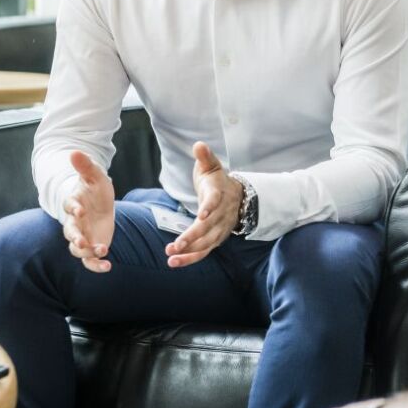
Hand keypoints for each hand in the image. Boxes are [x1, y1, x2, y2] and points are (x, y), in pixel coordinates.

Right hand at [62, 150, 115, 272]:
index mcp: (74, 203)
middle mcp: (75, 222)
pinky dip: (97, 265)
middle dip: (75, 237)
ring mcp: (82, 236)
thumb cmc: (96, 189)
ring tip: (101, 251)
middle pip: (69, 232)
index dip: (73, 208)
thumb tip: (74, 151)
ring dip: (87, 253)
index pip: (69, 206)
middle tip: (82, 242)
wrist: (101, 203)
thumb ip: (85, 166)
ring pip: (77, 249)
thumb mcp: (95, 176)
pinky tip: (108, 266)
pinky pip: (90, 260)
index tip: (79, 210)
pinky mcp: (92, 247)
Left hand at [165, 141, 242, 267]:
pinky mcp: (216, 239)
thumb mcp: (212, 166)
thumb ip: (205, 157)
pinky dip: (190, 258)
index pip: (215, 201)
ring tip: (171, 258)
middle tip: (174, 246)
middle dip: (192, 237)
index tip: (201, 215)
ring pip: (206, 243)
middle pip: (208, 228)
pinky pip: (204, 251)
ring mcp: (220, 228)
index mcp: (219, 193)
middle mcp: (221, 214)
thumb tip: (198, 145)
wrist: (236, 196)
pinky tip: (174, 262)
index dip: (209, 208)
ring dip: (189, 252)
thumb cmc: (217, 180)